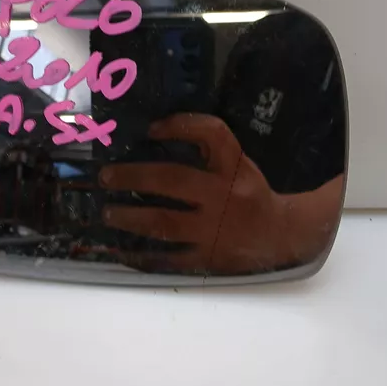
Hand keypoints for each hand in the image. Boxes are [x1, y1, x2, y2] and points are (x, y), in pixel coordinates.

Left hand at [99, 113, 341, 274]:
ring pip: (164, 222)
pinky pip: (169, 259)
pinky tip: (123, 251)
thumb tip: (154, 135)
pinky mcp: (209, 258)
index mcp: (235, 168)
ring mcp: (215, 230)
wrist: (280, 236)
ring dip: (130, 217)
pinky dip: (143, 256)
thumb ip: (210, 152)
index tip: (151, 129)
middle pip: (172, 180)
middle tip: (106, 177)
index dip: (180, 127)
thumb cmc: (251, 193)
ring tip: (108, 213)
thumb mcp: (240, 164)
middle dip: (133, 177)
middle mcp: (224, 196)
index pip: (212, 135)